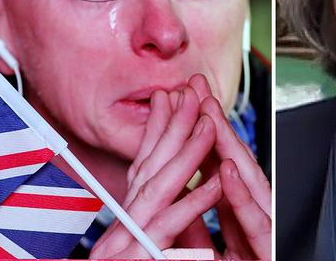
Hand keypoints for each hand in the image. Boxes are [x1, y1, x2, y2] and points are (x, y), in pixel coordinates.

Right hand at [91, 86, 220, 257]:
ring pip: (158, 190)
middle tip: (191, 91)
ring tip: (209, 124)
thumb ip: (156, 225)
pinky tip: (213, 184)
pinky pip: (167, 232)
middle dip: (173, 126)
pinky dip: (192, 205)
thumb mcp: (141, 249)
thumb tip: (173, 196)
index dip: (159, 130)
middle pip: (149, 168)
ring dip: (186, 154)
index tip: (172, 97)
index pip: (143, 167)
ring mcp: (126, 244)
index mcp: (126, 222)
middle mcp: (122, 227)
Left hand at [190, 74, 271, 259]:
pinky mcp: (270, 251)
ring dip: (227, 148)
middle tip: (197, 88)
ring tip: (208, 114)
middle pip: (233, 167)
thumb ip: (200, 228)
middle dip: (213, 125)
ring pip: (248, 185)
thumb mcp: (215, 252)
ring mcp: (267, 233)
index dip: (199, 136)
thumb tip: (183, 198)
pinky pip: (255, 225)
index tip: (183, 103)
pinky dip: (241, 196)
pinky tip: (227, 170)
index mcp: (239, 220)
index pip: (217, 171)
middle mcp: (256, 220)